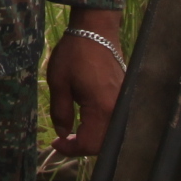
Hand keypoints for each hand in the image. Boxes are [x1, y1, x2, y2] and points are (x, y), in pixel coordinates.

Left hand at [48, 10, 125, 158]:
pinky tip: (86, 123)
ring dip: (92, 139)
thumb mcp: (58, 82)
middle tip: (63, 140)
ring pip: (110, 135)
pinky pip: (114, 122)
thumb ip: (60, 112)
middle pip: (103, 144)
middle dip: (82, 147)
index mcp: (101, 107)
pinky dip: (101, 128)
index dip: (70, 149)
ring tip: (73, 133)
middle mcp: (117, 109)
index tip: (55, 144)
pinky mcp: (124, 97)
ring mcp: (123, 104)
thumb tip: (62, 133)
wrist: (96, 31)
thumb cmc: (74, 53)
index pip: (89, 143)